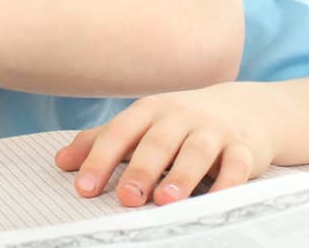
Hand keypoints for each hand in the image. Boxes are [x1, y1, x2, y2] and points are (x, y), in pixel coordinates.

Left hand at [55, 85, 277, 206]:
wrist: (247, 109)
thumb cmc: (182, 123)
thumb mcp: (143, 125)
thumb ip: (103, 141)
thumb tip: (61, 162)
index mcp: (150, 111)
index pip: (120, 133)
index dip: (100, 159)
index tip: (84, 188)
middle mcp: (181, 117)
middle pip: (158, 142)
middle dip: (141, 170)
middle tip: (126, 198)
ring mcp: (214, 131)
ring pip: (197, 151)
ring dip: (182, 176)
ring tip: (165, 200)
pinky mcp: (244, 148)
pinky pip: (237, 165)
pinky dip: (229, 182)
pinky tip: (217, 199)